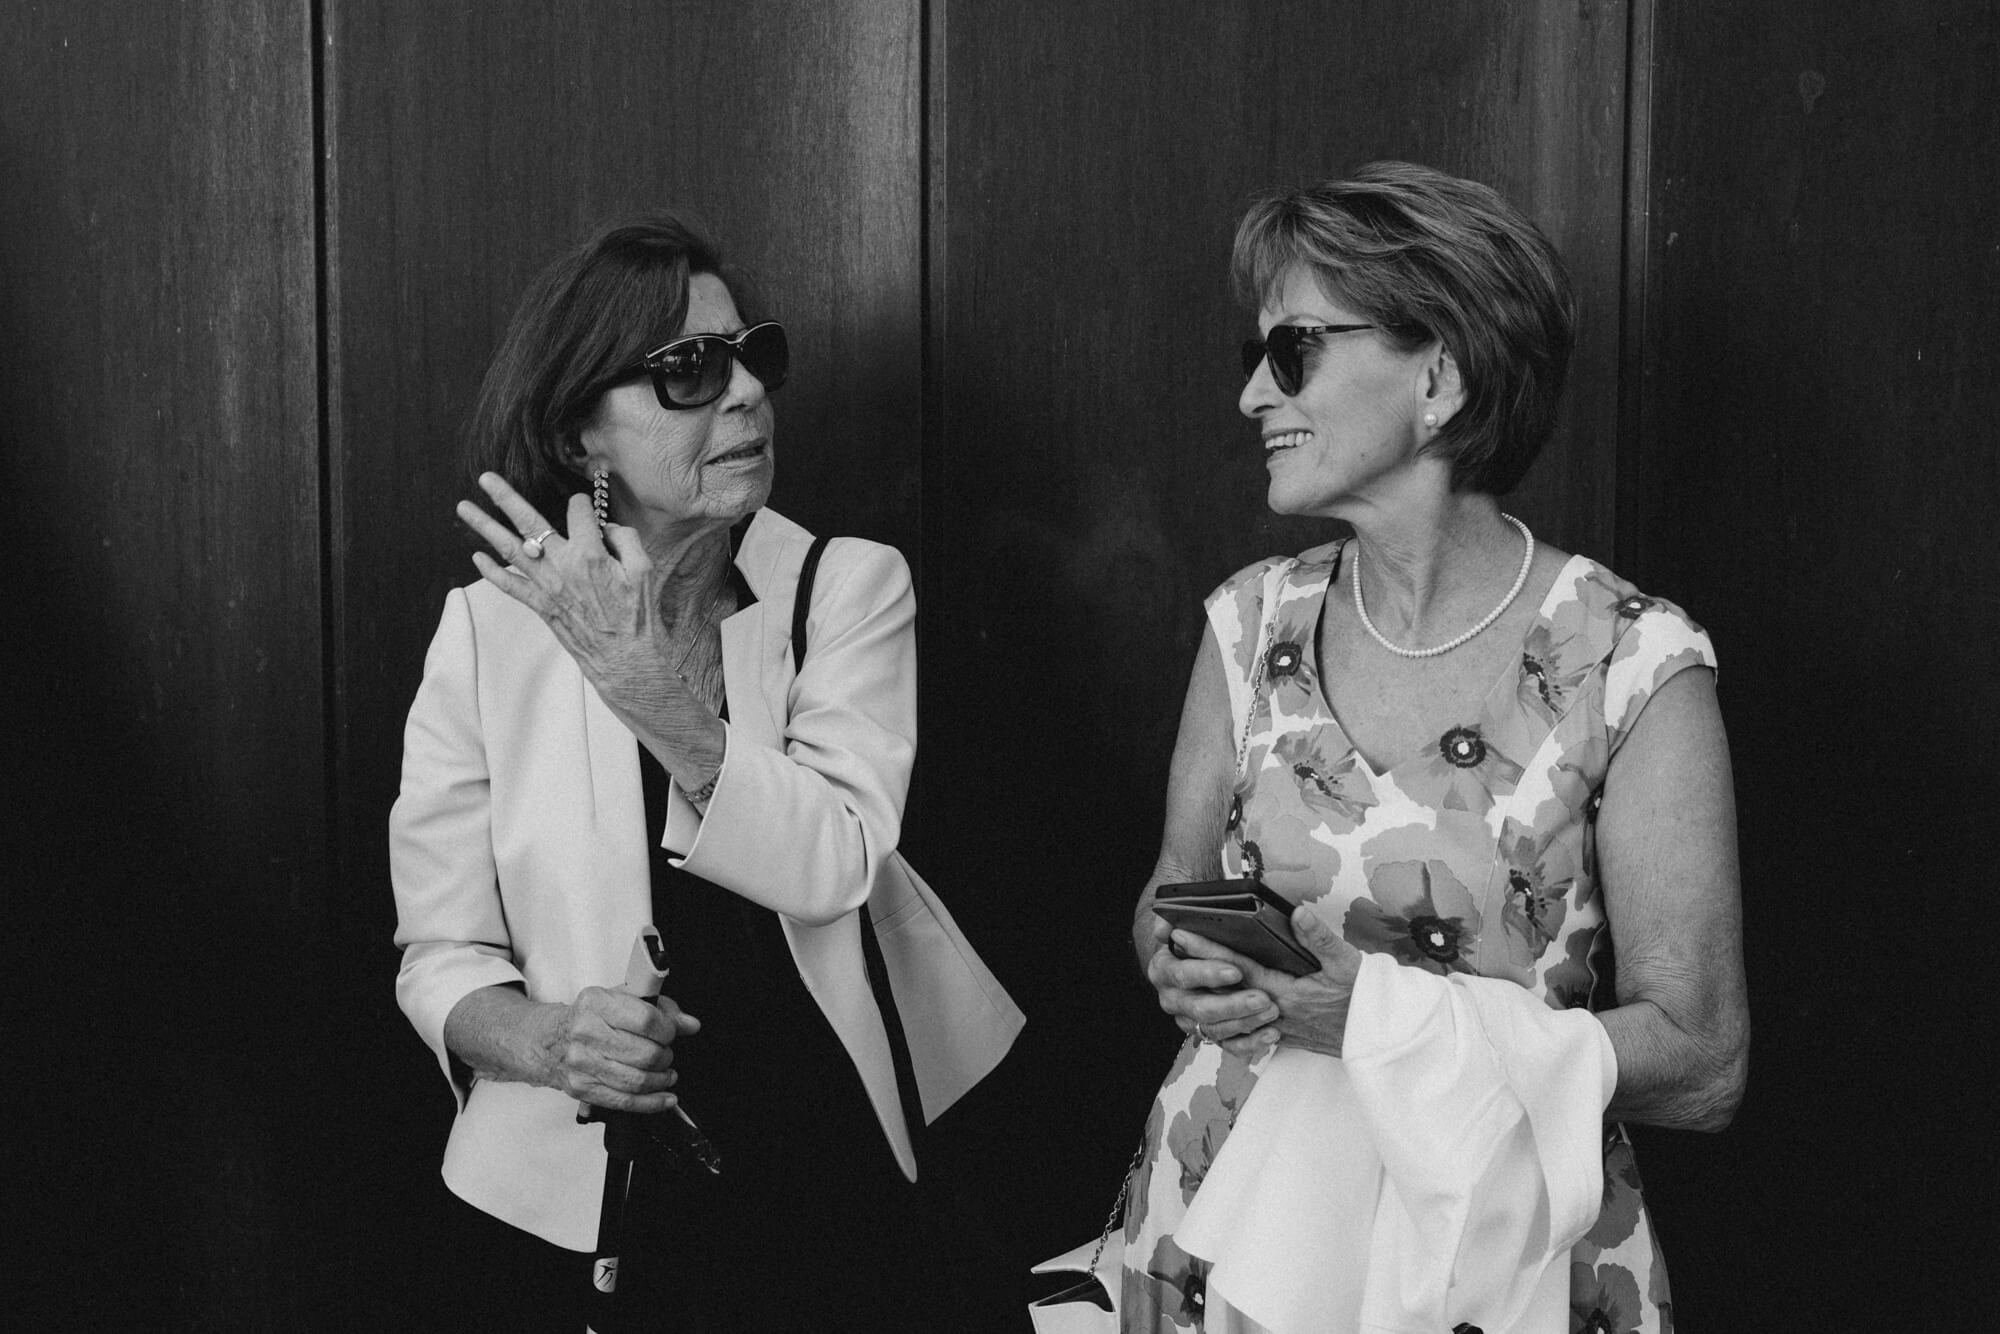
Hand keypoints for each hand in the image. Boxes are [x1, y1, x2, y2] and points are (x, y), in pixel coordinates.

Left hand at [455, 473, 671, 710]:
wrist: (625, 659)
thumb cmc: (637, 615)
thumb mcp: (644, 570)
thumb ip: (625, 539)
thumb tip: (605, 527)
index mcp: (590, 553)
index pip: (578, 511)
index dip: (583, 504)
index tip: (586, 508)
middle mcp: (562, 566)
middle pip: (529, 522)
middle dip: (505, 497)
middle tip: (485, 477)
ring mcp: (547, 586)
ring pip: (510, 549)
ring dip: (484, 527)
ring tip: (464, 508)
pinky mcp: (540, 606)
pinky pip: (510, 586)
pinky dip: (491, 572)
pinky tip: (477, 558)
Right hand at [537, 986, 701, 1113]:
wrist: (547, 1040)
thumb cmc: (588, 1017)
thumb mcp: (620, 998)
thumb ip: (659, 1008)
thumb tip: (689, 1024)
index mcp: (596, 1003)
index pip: (646, 1020)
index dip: (668, 1030)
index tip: (671, 1033)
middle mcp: (585, 1032)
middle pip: (645, 1054)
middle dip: (665, 1056)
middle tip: (666, 1054)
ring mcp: (582, 1063)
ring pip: (637, 1081)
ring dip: (661, 1079)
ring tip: (666, 1073)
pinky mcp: (582, 1088)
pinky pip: (624, 1101)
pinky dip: (651, 1103)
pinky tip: (665, 1097)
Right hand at [1142, 912, 1282, 1050]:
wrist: (1197, 961)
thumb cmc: (1198, 935)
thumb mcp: (1186, 921)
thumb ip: (1176, 917)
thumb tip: (1165, 929)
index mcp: (1163, 969)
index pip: (1183, 974)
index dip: (1208, 974)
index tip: (1235, 971)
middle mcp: (1172, 998)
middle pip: (1200, 1008)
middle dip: (1233, 1004)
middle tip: (1262, 998)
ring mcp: (1189, 1020)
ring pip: (1216, 1030)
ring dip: (1246, 1022)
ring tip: (1271, 1012)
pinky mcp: (1208, 1035)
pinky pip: (1228, 1046)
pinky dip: (1251, 1043)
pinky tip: (1270, 1034)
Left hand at [1170, 907, 1360, 1060]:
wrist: (1380, 1038)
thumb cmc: (1365, 998)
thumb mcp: (1348, 962)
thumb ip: (1319, 938)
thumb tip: (1297, 913)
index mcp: (1287, 993)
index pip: (1237, 968)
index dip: (1208, 949)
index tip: (1182, 933)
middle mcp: (1275, 1015)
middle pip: (1225, 992)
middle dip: (1196, 969)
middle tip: (1170, 949)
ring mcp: (1277, 1031)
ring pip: (1228, 1018)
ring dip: (1204, 996)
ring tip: (1182, 977)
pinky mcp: (1282, 1040)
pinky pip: (1243, 1036)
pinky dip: (1224, 1023)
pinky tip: (1211, 1011)